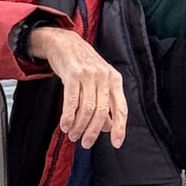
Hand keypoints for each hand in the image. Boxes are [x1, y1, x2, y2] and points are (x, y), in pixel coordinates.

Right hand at [26, 25, 127, 148]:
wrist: (64, 42)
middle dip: (93, 131)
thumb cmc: (83, 64)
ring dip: (79, 125)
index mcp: (115, 80)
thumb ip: (106, 103)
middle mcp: (104, 77)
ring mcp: (89, 75)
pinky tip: (65, 125)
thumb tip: (109, 127)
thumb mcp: (99, 81)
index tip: (116, 143)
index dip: (120, 128)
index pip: (121, 108)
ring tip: (73, 135)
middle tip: (85, 143)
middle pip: (102, 111)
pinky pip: (72, 100)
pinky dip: (69, 116)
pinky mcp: (73, 74)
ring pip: (87, 108)